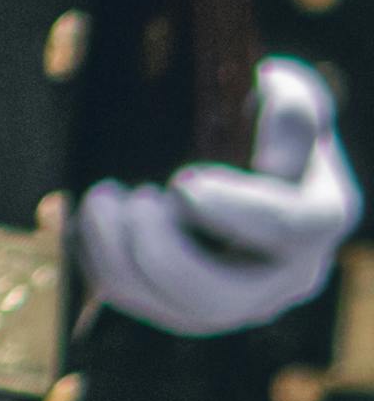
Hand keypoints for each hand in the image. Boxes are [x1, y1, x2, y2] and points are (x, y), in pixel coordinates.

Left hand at [76, 61, 360, 339]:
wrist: (231, 146)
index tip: (182, 181)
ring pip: (169, 309)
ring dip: (120, 259)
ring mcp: (234, 301)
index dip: (235, 211)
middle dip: (164, 254)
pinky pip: (135, 300)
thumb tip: (271, 163)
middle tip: (132, 198)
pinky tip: (82, 217)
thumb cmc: (259, 115)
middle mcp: (283, 276)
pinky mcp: (183, 305)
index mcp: (318, 217)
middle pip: (219, 298)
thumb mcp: (286, 91)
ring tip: (99, 200)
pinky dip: (99, 261)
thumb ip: (291, 109)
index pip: (287, 230)